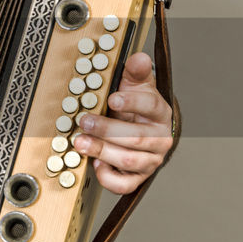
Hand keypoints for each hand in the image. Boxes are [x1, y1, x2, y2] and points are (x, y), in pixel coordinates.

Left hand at [72, 52, 174, 194]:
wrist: (143, 131)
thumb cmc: (137, 108)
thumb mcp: (136, 86)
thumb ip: (137, 72)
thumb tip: (139, 58)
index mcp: (161, 113)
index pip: (151, 106)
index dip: (131, 102)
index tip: (112, 98)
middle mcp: (160, 139)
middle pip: (136, 137)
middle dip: (107, 129)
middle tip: (85, 121)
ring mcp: (151, 161)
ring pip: (129, 160)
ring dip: (102, 151)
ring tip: (81, 142)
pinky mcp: (138, 178)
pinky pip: (124, 184)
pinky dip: (108, 176)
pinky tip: (95, 164)